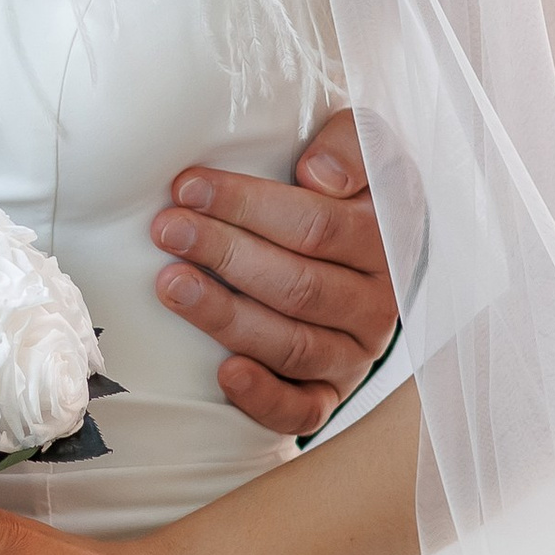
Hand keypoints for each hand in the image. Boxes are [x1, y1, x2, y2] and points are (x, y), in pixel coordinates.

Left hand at [149, 108, 396, 437]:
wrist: (358, 255)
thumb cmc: (343, 194)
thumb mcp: (360, 150)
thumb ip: (350, 144)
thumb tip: (318, 175)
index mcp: (387, 238)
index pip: (318, 226)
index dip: (249, 206)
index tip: (187, 187)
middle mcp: (379, 302)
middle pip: (300, 285)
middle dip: (226, 254)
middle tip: (167, 230)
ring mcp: (355, 354)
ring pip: (294, 345)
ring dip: (227, 316)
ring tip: (171, 285)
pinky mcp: (329, 395)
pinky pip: (304, 410)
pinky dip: (264, 396)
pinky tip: (224, 373)